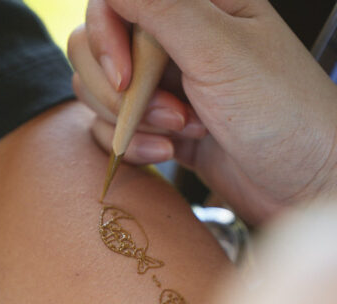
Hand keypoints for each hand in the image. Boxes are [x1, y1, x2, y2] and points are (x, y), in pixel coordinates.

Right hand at [69, 0, 336, 223]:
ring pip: (102, 92)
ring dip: (132, 120)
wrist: (305, 186)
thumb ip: (160, 6)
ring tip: (182, 132)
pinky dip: (132, 146)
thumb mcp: (218, 49)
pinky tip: (169, 153)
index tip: (124, 75)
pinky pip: (116, 130)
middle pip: (97, 48)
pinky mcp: (163, 128)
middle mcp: (178, 38)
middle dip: (120, 89)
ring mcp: (168, 85)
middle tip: (171, 112)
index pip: (115, 2)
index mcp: (199, 3)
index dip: (106, 37)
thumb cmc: (282, 114)